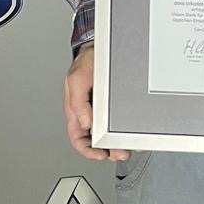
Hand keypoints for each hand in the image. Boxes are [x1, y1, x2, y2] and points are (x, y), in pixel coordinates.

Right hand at [64, 44, 129, 160]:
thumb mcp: (77, 79)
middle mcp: (88, 113)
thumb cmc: (85, 62)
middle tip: (119, 153)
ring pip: (106, 134)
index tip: (101, 155)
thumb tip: (85, 123)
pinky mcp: (111, 105)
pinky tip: (128, 133)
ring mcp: (100, 110)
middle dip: (107, 150)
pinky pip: (116, 123)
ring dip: (115, 143)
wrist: (99, 48)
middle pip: (95, 141)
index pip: (78, 139)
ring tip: (125, 147)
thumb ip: (78, 102)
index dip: (88, 151)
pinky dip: (121, 131)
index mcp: (75, 111)